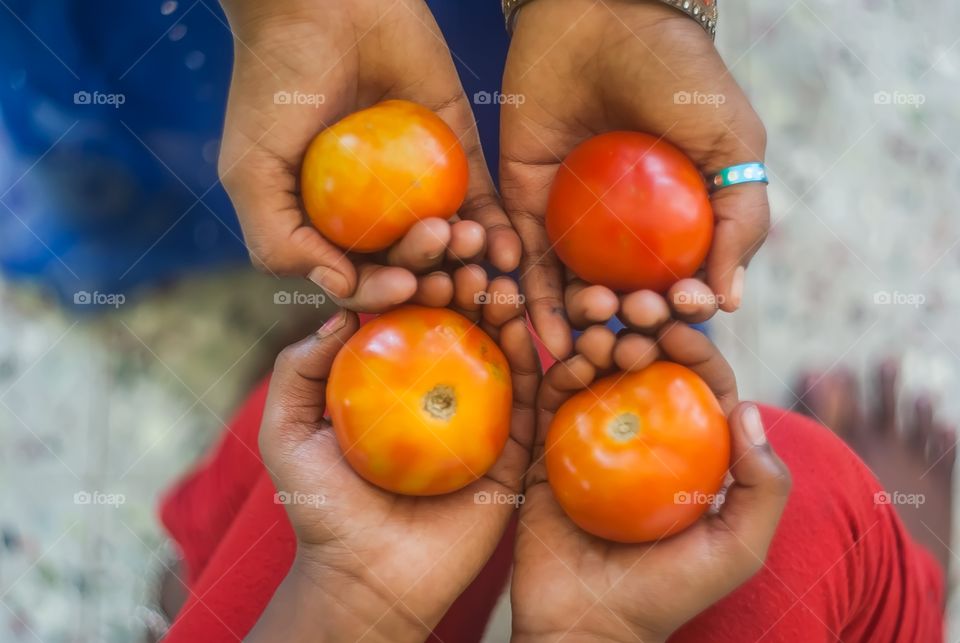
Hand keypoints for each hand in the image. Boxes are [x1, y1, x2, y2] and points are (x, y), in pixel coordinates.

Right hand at [218, 0, 519, 310]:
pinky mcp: (458, 156)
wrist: (320, 7)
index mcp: (327, 230)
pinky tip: (509, 250)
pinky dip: (499, 231)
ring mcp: (418, 189)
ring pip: (450, 244)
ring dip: (468, 259)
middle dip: (431, 276)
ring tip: (474, 247)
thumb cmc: (274, 89)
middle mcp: (375, 217)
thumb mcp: (252, 172)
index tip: (403, 284)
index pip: (361, 281)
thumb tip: (338, 285)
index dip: (383, 293)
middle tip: (444, 262)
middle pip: (411, 268)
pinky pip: (484, 203)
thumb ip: (278, 240)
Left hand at [249, 273, 538, 641]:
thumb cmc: (323, 506)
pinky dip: (528, 357)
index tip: (428, 236)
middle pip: (460, 318)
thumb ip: (299, 368)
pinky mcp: (514, 449)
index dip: (419, 267)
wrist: (367, 578)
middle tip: (470, 245)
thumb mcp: (287, 430)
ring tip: (497, 276)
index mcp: (395, 378)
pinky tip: (520, 323)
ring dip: (501, 305)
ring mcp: (481, 417)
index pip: (411, 309)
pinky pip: (528, 398)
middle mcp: (441, 388)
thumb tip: (340, 309)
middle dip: (466, 273)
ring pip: (498, 349)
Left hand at [501, 0, 769, 356]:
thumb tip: (729, 303)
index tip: (681, 308)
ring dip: (582, 323)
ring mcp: (573, 221)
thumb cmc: (678, 74)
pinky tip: (545, 337)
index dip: (681, 306)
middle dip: (629, 322)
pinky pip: (527, 262)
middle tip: (630, 324)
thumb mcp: (731, 142)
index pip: (678, 283)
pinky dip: (534, 302)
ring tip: (588, 338)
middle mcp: (624, 230)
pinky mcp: (525, 206)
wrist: (603, 17)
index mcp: (676, 219)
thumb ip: (740, 218)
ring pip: (575, 290)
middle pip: (625, 296)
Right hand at [511, 321, 790, 641]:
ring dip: (600, 342)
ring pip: (598, 374)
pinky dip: (561, 373)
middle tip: (633, 323)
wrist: (584, 625)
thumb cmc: (665, 593)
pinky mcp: (547, 451)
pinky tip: (572, 363)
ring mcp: (593, 442)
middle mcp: (642, 440)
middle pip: (645, 368)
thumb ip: (764, 487)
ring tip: (600, 339)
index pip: (698, 385)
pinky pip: (552, 402)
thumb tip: (749, 409)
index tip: (678, 330)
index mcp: (689, 454)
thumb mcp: (737, 549)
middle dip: (643, 331)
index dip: (695, 349)